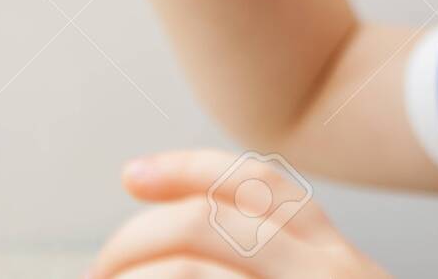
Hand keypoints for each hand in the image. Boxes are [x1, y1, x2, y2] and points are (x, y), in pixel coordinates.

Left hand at [88, 149, 390, 277]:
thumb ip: (281, 269)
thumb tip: (192, 259)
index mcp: (335, 259)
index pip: (258, 184)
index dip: (188, 169)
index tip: (134, 174)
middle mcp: (327, 273)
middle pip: (209, 222)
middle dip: (138, 237)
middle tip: (102, 268)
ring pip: (190, 270)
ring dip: (135, 274)